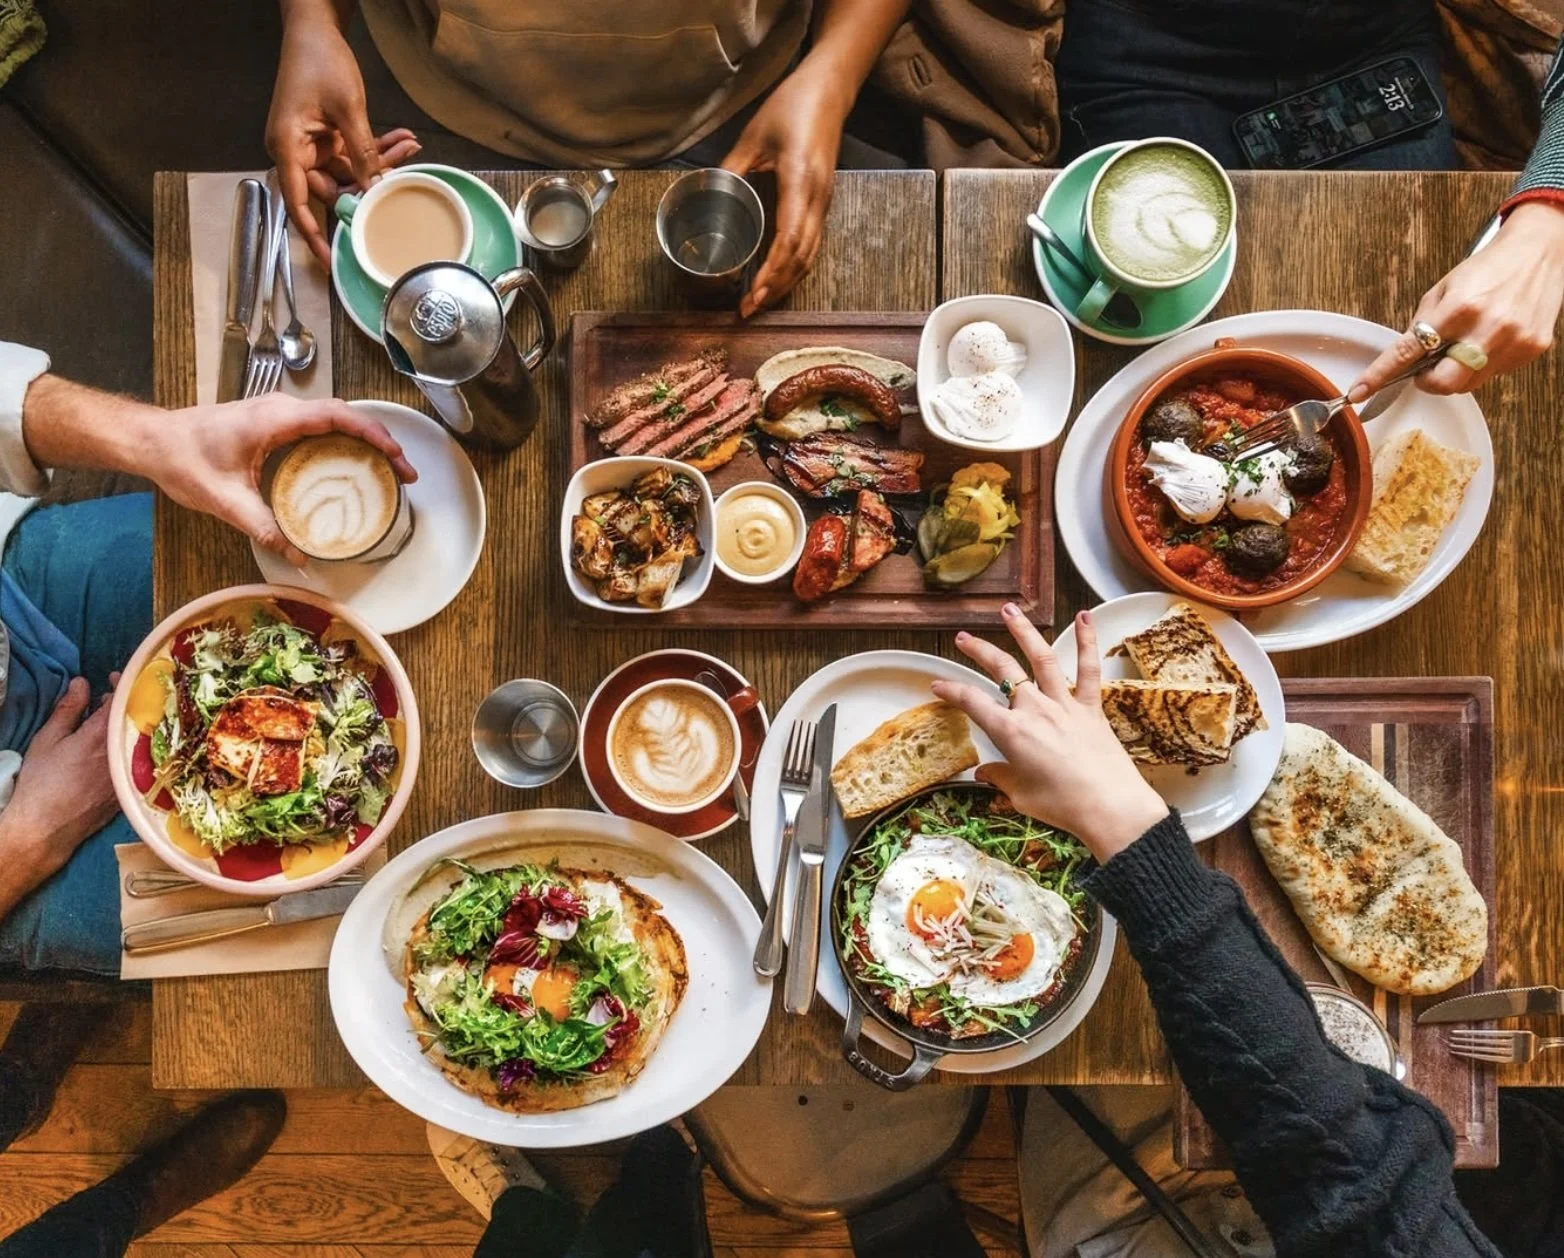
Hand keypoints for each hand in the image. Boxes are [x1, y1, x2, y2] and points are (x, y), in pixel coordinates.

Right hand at [0, 679, 117, 898]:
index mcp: (102, 735)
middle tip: (107, 698)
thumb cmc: (42, 781)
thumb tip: (82, 683)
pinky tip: (115, 746)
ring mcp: (129, 772)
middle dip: (123, 704)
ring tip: (108, 721)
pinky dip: (129, 746)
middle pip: (133, 718)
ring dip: (126, 725)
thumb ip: (68, 709)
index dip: (121, 684)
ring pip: (137, 739)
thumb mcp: (48, 739)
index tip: (114, 678)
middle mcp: (123, 752)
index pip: (122, 700)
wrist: (46, 827)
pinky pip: (137, 760)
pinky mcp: (130, 788)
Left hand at [136, 394, 417, 564]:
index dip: (373, 434)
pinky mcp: (274, 424)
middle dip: (381, 441)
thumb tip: (299, 557)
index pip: (337, 417)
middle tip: (405, 473)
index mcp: (274, 420)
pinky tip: (353, 467)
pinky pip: (320, 428)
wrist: (153, 441)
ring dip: (366, 442)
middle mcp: (281, 410)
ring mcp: (279, 414)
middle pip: (346, 417)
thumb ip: (264, 526)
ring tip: (389, 471)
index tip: (397, 456)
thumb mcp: (224, 500)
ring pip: (336, 420)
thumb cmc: (182, 459)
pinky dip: (345, 443)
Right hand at [266, 11, 420, 267]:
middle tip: (400, 181)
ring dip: (381, 162)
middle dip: (369, 186)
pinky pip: (354, 153)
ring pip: (351, 171)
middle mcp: (296, 150)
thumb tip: (374, 190)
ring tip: (411, 146)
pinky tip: (403, 138)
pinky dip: (377, 148)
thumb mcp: (347, 108)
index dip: (313, 233)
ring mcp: (313, 145)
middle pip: (332, 188)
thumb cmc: (319, 62)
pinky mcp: (328, 136)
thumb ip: (361, 151)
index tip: (329, 258)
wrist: (314, 29)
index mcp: (288, 147)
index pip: (298, 201)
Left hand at [721, 62, 849, 316]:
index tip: (751, 294)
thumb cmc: (793, 106)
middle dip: (775, 289)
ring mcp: (824, 203)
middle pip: (801, 259)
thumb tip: (706, 197)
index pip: (789, 241)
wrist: (829, 91)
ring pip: (809, 257)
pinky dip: (795, 268)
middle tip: (748, 310)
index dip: (770, 273)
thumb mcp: (753, 136)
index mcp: (800, 183)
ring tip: (760, 303)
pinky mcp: (823, 203)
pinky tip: (778, 279)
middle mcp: (817, 199)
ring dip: (786, 284)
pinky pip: (812, 245)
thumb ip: (731, 169)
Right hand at [931, 605, 1168, 863]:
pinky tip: (1084, 616)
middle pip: (1003, 669)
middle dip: (979, 650)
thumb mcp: (1020, 795)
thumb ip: (1000, 778)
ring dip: (1023, 631)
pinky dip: (1087, 641)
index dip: (951, 691)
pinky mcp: (1091, 707)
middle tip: (963, 638)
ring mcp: (1064, 704)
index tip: (937, 685)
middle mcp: (1034, 709)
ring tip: (1009, 610)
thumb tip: (984, 774)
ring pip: (1040, 658)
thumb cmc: (1062, 806)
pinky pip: (1088, 669)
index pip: (973, 703)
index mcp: (1011, 732)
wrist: (1111, 807)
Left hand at [1350, 201, 1563, 398]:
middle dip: (1427, 382)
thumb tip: (1406, 356)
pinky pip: (1494, 374)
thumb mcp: (1444, 288)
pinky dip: (1483, 364)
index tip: (1360, 391)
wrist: (1539, 252)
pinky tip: (1489, 340)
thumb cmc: (1490, 268)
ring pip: (1468, 384)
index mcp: (1459, 308)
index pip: (1409, 351)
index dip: (1380, 375)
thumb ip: (1423, 323)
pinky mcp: (1531, 349)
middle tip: (1425, 369)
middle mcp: (1487, 328)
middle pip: (1444, 383)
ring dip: (1455, 373)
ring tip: (1463, 345)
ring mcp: (1513, 342)